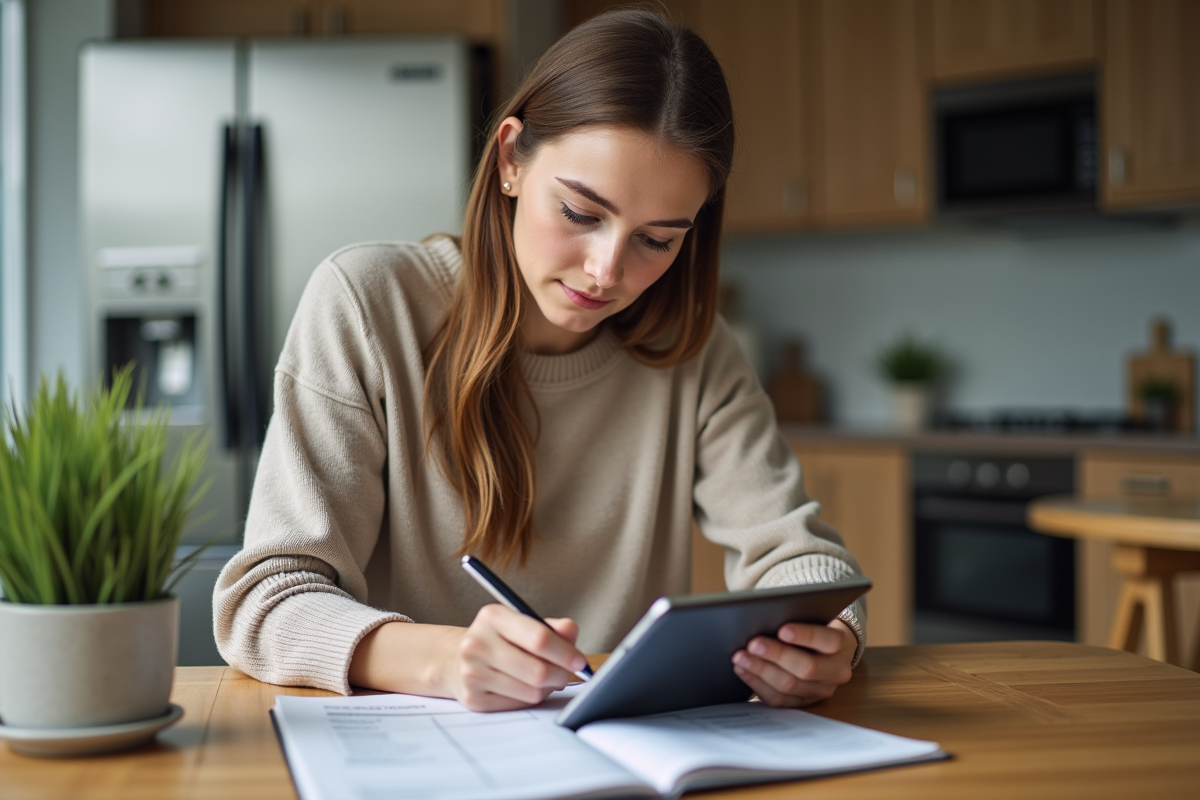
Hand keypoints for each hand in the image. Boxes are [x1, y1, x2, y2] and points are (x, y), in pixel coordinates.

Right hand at [447, 604, 588, 711]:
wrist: (455, 660)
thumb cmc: (499, 640)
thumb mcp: (522, 623)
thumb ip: (551, 627)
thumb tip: (571, 632)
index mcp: (492, 617)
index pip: (539, 638)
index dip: (565, 652)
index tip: (579, 661)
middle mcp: (477, 644)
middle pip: (538, 671)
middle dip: (561, 675)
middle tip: (566, 674)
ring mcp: (472, 673)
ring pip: (531, 691)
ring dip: (546, 688)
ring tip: (544, 679)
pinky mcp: (473, 699)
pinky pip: (518, 704)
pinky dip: (529, 698)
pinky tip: (524, 687)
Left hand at [730, 618, 856, 707]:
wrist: (823, 649)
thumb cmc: (811, 625)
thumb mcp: (811, 617)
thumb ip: (796, 618)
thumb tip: (766, 619)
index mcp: (842, 644)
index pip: (828, 640)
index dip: (806, 636)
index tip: (782, 629)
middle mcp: (836, 671)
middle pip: (807, 668)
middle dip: (776, 655)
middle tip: (752, 644)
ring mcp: (821, 690)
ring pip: (790, 686)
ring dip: (761, 671)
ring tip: (741, 657)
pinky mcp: (804, 703)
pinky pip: (779, 700)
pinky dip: (757, 684)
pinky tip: (743, 670)